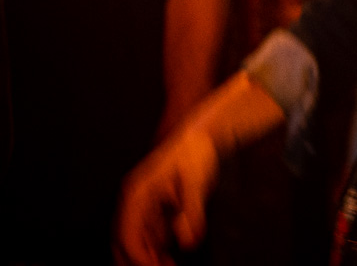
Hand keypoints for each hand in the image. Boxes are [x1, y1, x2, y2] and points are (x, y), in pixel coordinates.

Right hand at [115, 124, 219, 265]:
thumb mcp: (196, 182)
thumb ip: (191, 212)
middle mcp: (134, 200)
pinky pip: (149, 234)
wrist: (202, 134)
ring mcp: (143, 203)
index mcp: (137, 193)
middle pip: (124, 240)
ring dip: (147, 256)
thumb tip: (188, 241)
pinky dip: (155, 248)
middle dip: (138, 259)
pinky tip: (169, 258)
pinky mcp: (155, 206)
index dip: (138, 255)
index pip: (127, 233)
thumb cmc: (195, 153)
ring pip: (135, 239)